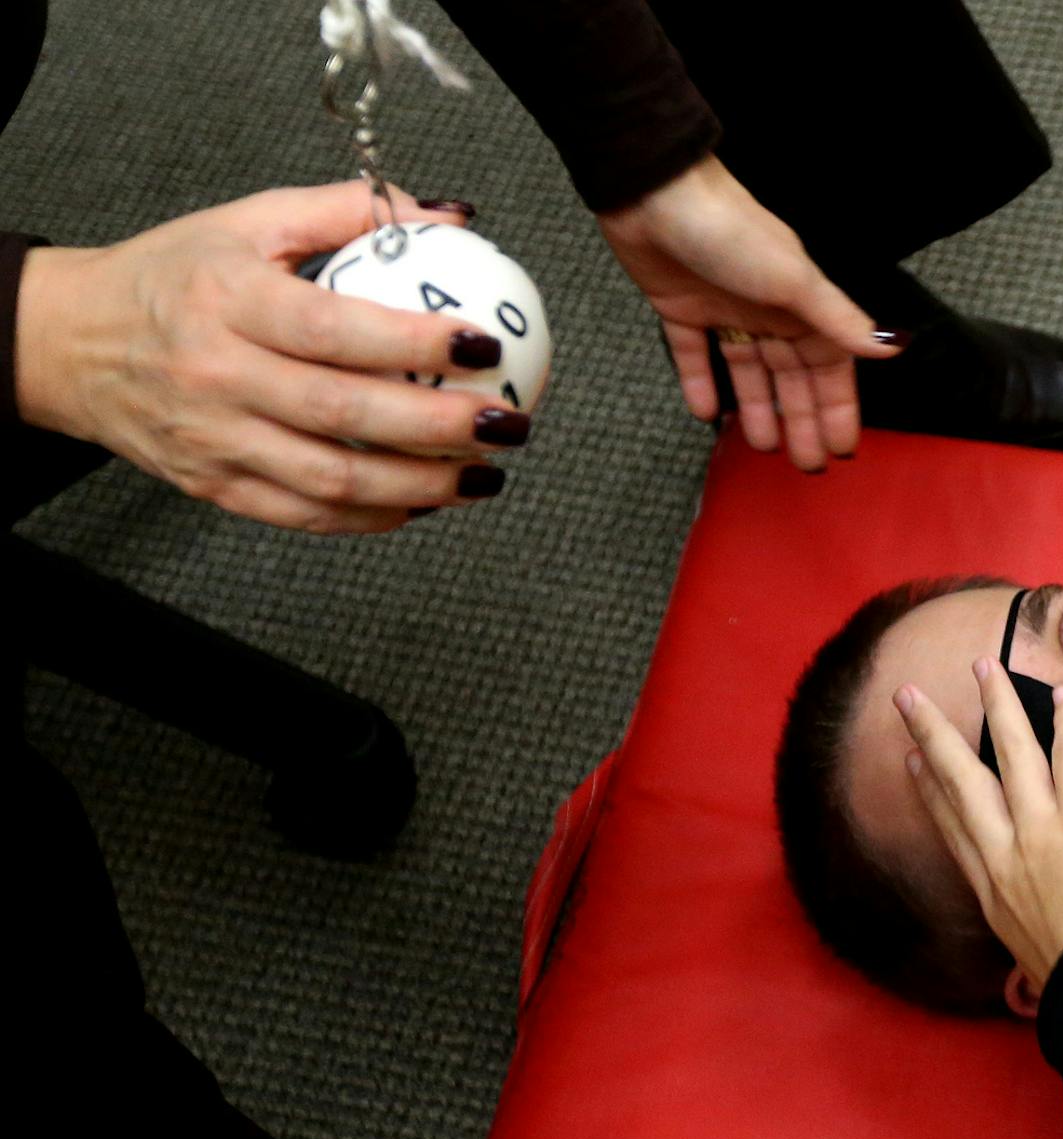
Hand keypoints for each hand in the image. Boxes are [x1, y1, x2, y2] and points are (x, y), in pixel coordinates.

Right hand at [14, 182, 526, 534]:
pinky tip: (426, 500)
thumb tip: (450, 215)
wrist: (71, 343)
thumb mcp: (251, 223)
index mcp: (227, 301)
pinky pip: (306, 516)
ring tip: (484, 476)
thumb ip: (349, 213)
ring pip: (333, 481)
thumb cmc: (174, 277)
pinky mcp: (214, 487)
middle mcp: (216, 375)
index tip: (483, 345)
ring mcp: (214, 440)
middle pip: (344, 416)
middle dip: (440, 427)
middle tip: (507, 422)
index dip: (415, 345)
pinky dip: (375, 516)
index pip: (334, 329)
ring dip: (423, 487)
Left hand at [595, 156, 898, 471]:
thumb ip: (839, 320)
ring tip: (762, 449)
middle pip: (791, 379)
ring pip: (748, 373)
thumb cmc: (734, 232)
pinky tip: (708, 415)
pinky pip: (695, 356)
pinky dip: (700, 384)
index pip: (829, 369)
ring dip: (757, 410)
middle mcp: (769, 312)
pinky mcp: (682, 310)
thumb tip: (894, 346)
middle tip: (807, 466)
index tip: (843, 449)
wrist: (656, 195)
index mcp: (802, 306)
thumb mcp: (795, 282)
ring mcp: (726, 312)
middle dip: (802, 421)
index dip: (838, 408)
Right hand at [894, 660, 1062, 993]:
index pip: (953, 828)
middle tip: (909, 697)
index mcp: (992, 893)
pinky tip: (1061, 694)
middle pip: (961, 779)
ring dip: (997, 705)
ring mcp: (1042, 829)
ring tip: (985, 667)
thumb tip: (1036, 950)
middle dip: (933, 733)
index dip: (929, 790)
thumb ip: (1032, 940)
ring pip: (1012, 752)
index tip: (913, 762)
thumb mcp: (1039, 964)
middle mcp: (1006, 853)